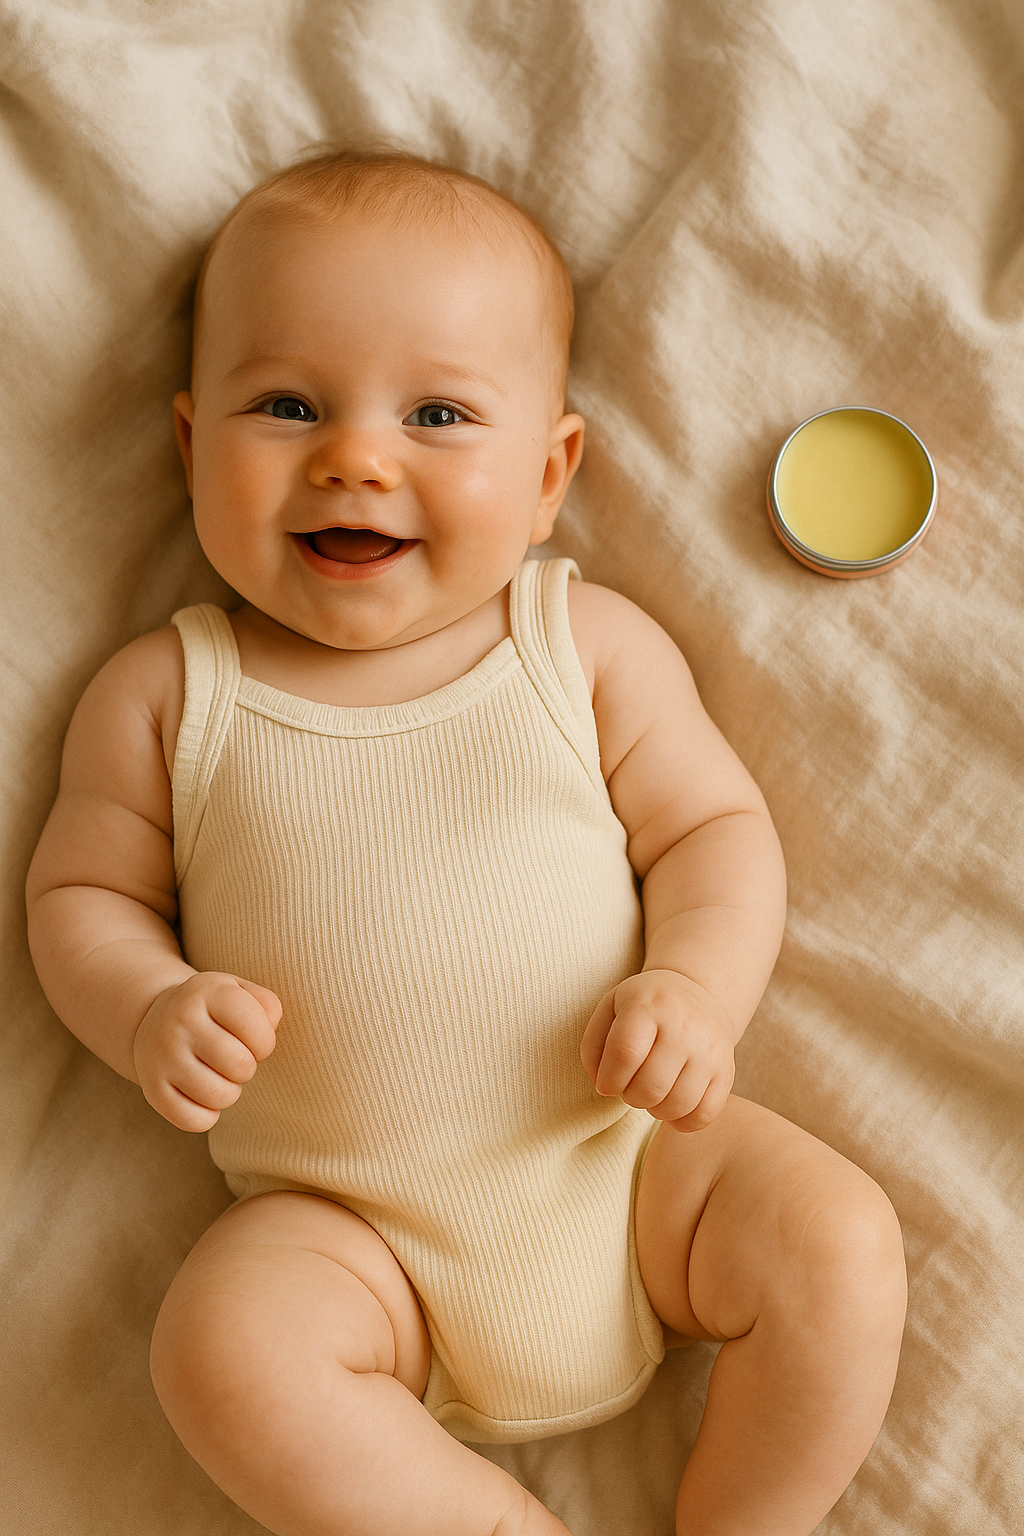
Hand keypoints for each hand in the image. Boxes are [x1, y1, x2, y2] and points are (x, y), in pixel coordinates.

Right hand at [133, 972, 281, 1131]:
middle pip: (240, 1064)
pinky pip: (195, 1121)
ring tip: (219, 1075)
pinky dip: (208, 1116)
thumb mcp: (238, 991)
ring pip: (220, 1096)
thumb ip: (267, 1005)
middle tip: (234, 1059)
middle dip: (247, 1067)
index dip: (264, 1041)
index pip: (254, 1025)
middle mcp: (180, 1021)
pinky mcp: (152, 1090)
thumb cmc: (211, 1010)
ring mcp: (162, 1057)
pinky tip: (202, 1096)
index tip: (253, 1040)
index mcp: (207, 992)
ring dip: (230, 1091)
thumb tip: (270, 1027)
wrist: (153, 1019)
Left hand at [580, 969, 734, 1131]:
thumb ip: (594, 1046)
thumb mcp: (610, 1008)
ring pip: (676, 1106)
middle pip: (650, 1087)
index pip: (626, 1054)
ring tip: (650, 1092)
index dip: (609, 1079)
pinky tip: (671, 1103)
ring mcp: (710, 1051)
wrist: (698, 993)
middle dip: (630, 1096)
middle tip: (630, 1085)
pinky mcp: (726, 1072)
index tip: (607, 1083)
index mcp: (650, 1005)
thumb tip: (602, 1085)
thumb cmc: (644, 1006)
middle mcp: (684, 1027)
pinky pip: (703, 1116)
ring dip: (654, 1109)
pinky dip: (681, 1121)